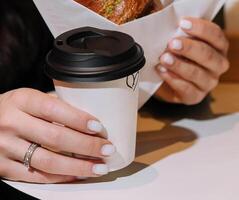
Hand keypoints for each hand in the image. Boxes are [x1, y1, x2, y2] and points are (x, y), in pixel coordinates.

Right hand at [0, 88, 114, 182]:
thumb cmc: (15, 109)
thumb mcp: (30, 98)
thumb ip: (55, 105)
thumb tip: (89, 119)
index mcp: (22, 100)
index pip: (55, 109)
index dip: (79, 120)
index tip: (99, 128)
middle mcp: (11, 122)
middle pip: (55, 138)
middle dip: (87, 146)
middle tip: (107, 149)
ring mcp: (4, 146)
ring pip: (48, 162)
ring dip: (79, 166)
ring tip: (99, 167)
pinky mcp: (3, 167)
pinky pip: (37, 176)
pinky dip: (61, 176)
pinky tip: (77, 174)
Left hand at [155, 17, 229, 104]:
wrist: (169, 82)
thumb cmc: (178, 58)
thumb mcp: (181, 45)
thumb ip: (180, 37)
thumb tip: (169, 31)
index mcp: (218, 48)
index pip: (215, 35)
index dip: (200, 28)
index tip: (183, 24)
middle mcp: (217, 65)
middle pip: (207, 55)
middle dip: (188, 48)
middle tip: (172, 43)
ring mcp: (208, 83)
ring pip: (196, 73)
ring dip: (178, 65)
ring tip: (164, 58)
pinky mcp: (196, 96)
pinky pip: (186, 89)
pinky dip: (173, 79)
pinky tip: (162, 71)